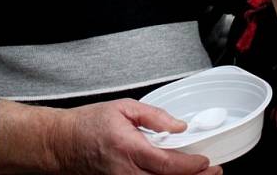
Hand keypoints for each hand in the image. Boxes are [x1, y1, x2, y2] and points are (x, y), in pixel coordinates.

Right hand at [48, 99, 220, 174]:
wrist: (63, 143)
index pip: (167, 163)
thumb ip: (154, 116)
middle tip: (214, 171)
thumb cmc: (89, 124)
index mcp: (129, 148)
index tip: (206, 160)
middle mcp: (126, 172)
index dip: (191, 166)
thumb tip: (179, 126)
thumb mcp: (123, 108)